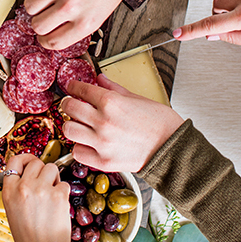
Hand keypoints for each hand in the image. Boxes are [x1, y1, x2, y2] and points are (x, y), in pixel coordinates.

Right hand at [2, 153, 70, 241]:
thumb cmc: (27, 234)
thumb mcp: (12, 208)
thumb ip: (18, 189)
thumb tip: (29, 172)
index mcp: (9, 191)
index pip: (14, 161)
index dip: (24, 159)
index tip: (30, 162)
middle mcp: (24, 187)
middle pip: (36, 162)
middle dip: (42, 170)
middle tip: (44, 183)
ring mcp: (42, 190)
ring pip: (52, 168)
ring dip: (53, 178)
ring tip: (51, 193)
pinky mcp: (59, 196)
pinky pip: (64, 183)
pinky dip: (62, 192)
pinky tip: (57, 205)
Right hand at [23, 0, 166, 48]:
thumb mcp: (103, 11)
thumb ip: (79, 23)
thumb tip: (58, 30)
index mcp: (86, 22)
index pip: (53, 42)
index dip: (45, 39)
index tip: (44, 34)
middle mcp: (71, 7)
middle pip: (37, 25)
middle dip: (39, 21)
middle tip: (44, 14)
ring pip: (29, 6)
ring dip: (35, 3)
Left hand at [60, 75, 183, 172]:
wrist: (172, 148)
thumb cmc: (160, 123)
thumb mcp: (137, 98)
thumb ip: (114, 88)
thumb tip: (100, 79)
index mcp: (111, 102)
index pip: (80, 89)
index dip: (73, 86)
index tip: (72, 87)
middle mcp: (103, 122)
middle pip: (69, 108)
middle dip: (68, 103)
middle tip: (71, 104)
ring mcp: (101, 143)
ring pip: (68, 130)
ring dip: (72, 125)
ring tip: (79, 125)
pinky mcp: (103, 162)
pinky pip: (78, 153)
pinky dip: (80, 147)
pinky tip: (87, 143)